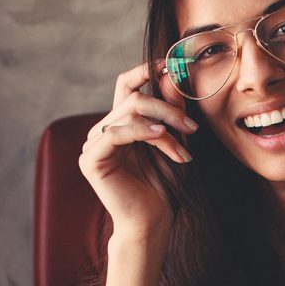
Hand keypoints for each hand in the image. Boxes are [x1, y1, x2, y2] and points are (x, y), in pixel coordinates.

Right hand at [78, 62, 196, 237]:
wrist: (153, 220)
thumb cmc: (163, 184)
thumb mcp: (172, 140)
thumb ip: (169, 110)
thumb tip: (170, 75)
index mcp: (120, 122)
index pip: (127, 85)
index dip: (146, 71)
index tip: (172, 64)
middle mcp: (103, 129)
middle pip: (133, 98)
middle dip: (168, 108)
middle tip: (193, 126)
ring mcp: (94, 144)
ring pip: (129, 113)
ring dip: (163, 127)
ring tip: (185, 146)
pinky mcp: (91, 159)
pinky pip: (116, 133)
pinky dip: (142, 131)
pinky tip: (161, 136)